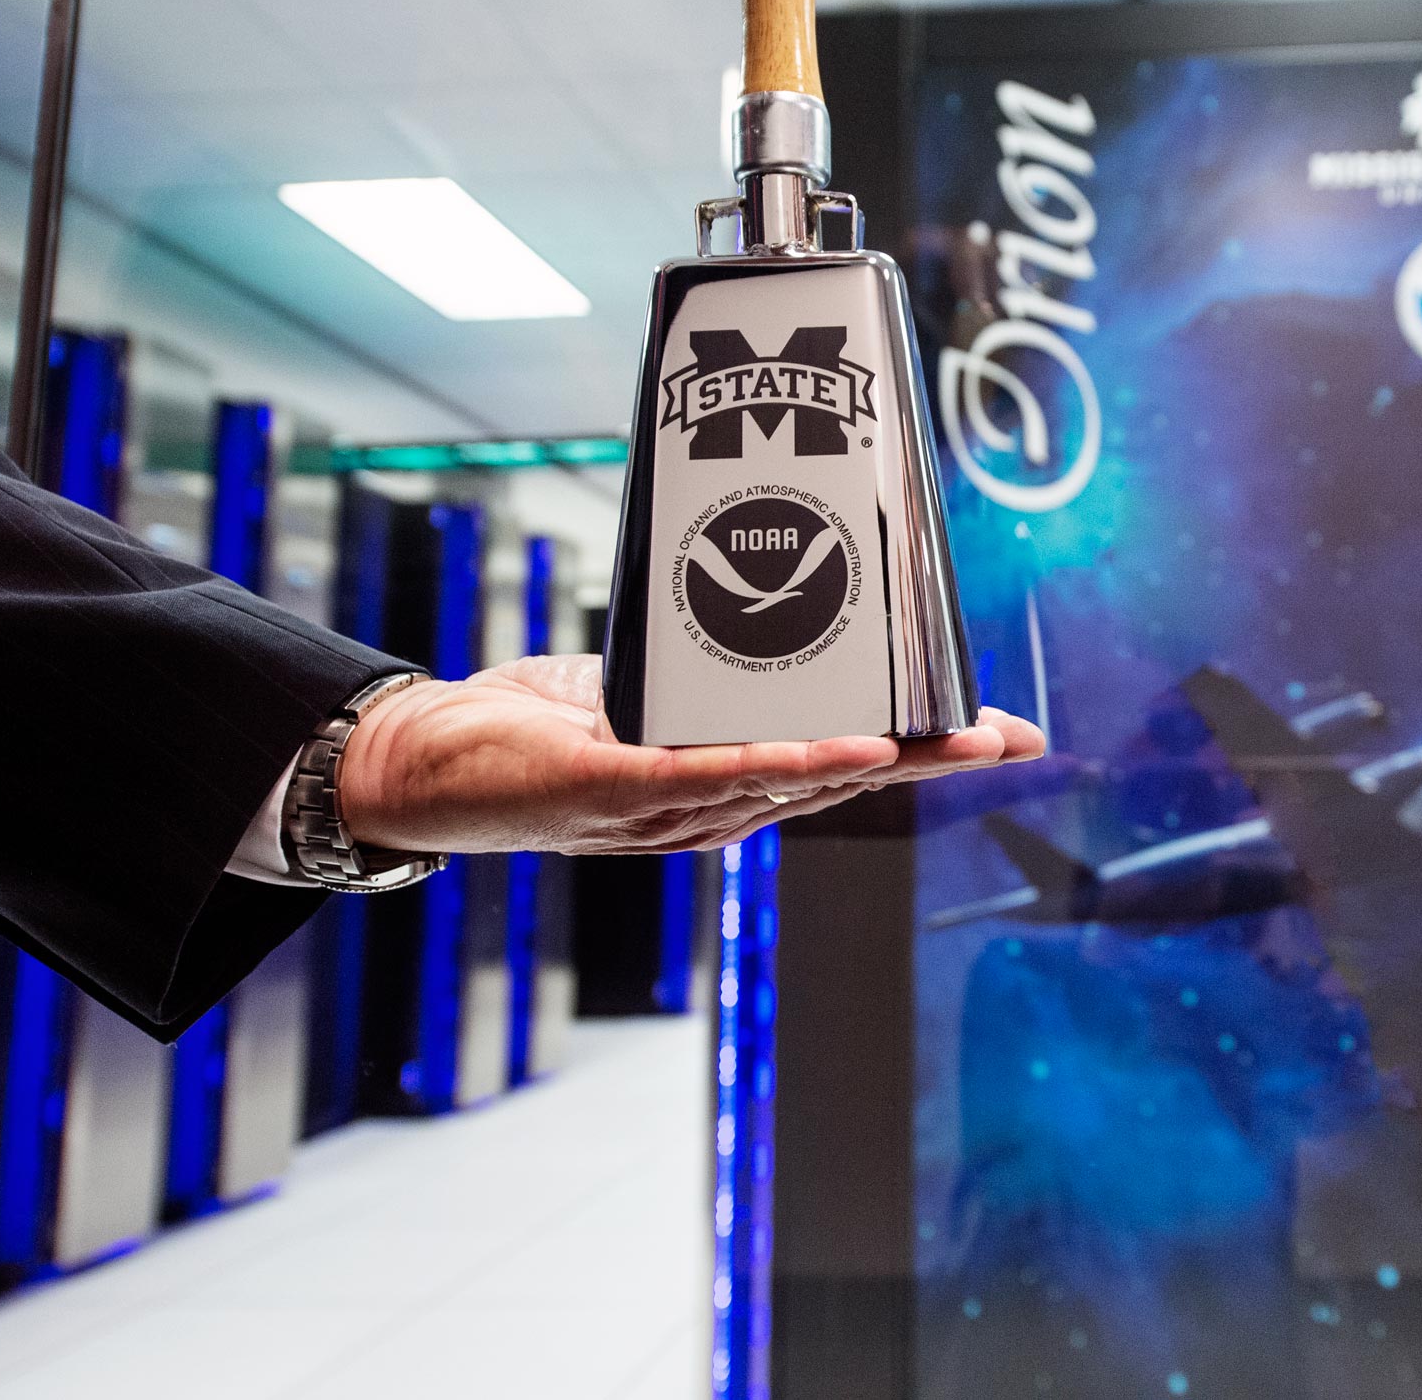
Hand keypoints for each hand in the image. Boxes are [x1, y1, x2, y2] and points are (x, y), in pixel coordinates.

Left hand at [337, 655, 1045, 855]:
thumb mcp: (630, 691)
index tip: (998, 733)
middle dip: (932, 760)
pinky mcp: (614, 790)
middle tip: (1010, 737)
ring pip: (794, 781)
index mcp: (721, 787)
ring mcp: (664, 811)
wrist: (411, 767)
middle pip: (842, 781)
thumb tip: (758, 608)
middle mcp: (708, 813)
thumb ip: (692, 675)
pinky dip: (782, 763)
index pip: (840, 766)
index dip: (924, 752)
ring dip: (880, 760)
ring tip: (949, 738)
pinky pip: (712, 776)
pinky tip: (841, 750)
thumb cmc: (520, 729)